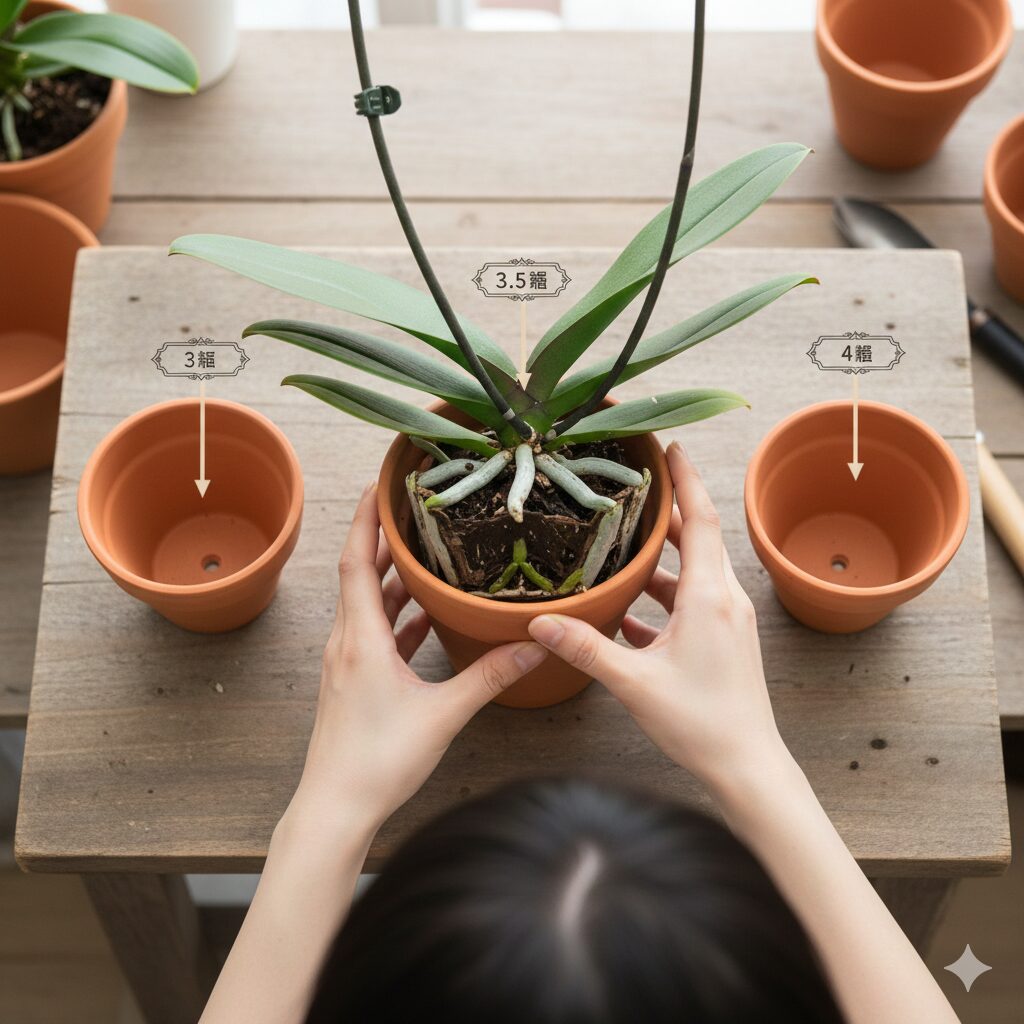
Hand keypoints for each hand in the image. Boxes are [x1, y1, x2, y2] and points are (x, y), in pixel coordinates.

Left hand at [289, 483, 545, 832]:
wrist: (335, 809)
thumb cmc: (377, 762)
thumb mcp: (443, 714)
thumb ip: (489, 676)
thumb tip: (532, 646)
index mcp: (360, 639)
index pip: (356, 561)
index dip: (365, 519)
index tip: (378, 485)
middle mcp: (346, 643)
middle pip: (359, 574)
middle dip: (382, 539)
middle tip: (410, 510)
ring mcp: (347, 663)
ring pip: (366, 604)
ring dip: (389, 577)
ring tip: (421, 554)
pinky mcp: (353, 683)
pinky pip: (373, 634)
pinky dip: (395, 617)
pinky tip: (421, 617)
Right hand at [528, 441, 784, 786]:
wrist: (748, 766)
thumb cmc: (701, 723)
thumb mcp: (635, 682)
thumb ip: (586, 647)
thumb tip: (539, 622)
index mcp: (708, 597)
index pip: (699, 520)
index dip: (685, 480)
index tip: (670, 448)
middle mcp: (724, 600)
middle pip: (696, 539)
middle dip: (668, 512)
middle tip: (635, 488)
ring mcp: (727, 622)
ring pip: (692, 572)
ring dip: (660, 559)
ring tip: (622, 547)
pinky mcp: (724, 641)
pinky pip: (691, 604)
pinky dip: (663, 597)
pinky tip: (629, 613)